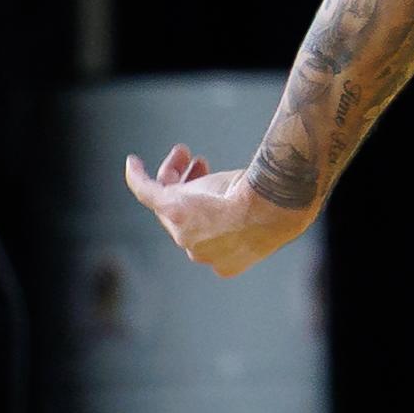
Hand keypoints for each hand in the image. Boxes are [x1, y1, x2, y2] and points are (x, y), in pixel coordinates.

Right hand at [123, 145, 310, 278]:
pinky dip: (138, 177)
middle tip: (200, 161)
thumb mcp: (266, 211)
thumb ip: (261, 208)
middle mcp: (200, 251)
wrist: (272, 209)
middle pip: (187, 213)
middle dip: (191, 186)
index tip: (211, 183)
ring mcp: (183, 233)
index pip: (208, 230)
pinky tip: (132, 162)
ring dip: (174, 174)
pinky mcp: (172, 209)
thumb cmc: (278, 208)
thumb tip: (281, 191)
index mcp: (225, 260)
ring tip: (184, 152)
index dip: (208, 204)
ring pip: (170, 200)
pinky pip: (147, 192)